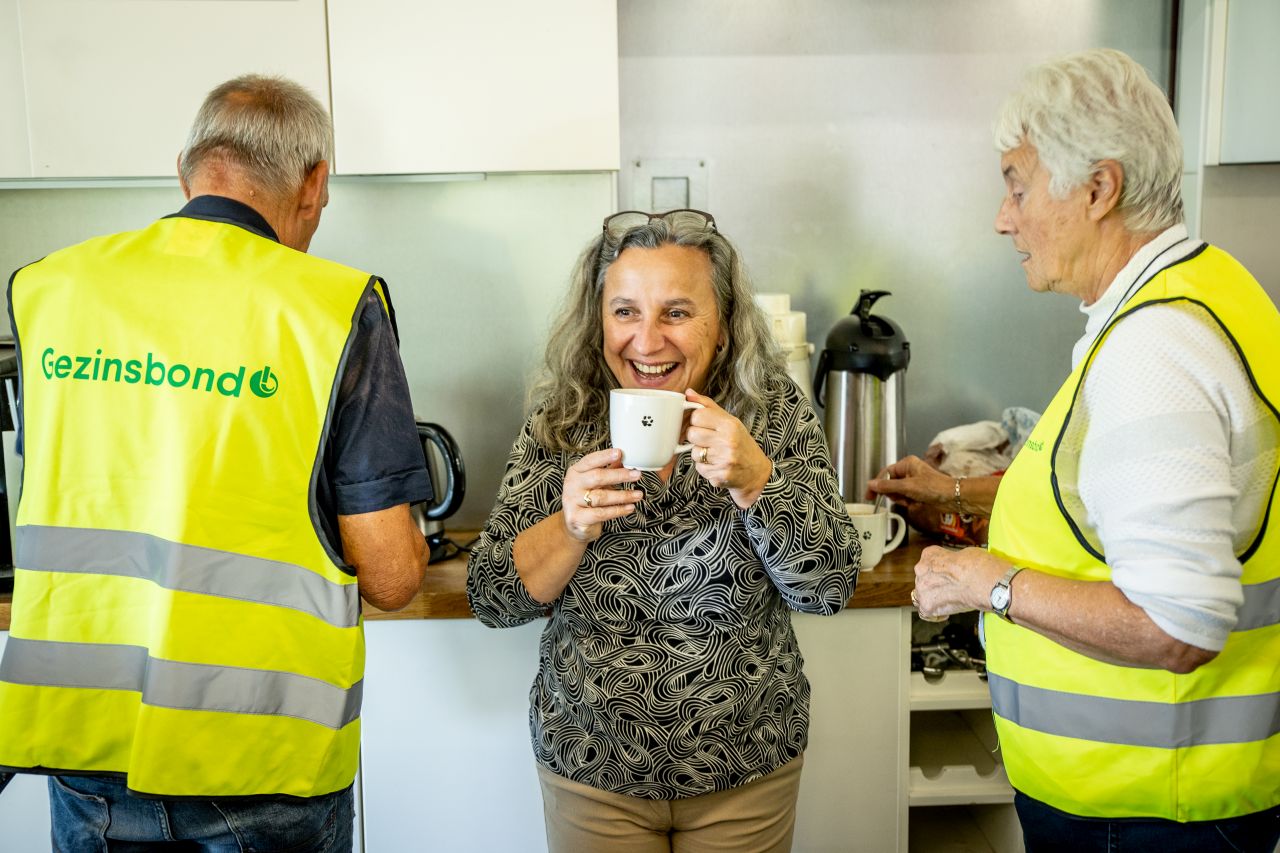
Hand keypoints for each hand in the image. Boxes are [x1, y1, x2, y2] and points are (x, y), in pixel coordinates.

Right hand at [561, 448, 642, 542]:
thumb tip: (623, 458)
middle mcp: (572, 485)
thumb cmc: (586, 499)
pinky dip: (617, 510)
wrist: (575, 524)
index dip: (605, 456)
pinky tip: (629, 508)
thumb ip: (608, 469)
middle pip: (597, 477)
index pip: (590, 461)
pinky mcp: (577, 517)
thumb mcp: (595, 483)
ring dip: (623, 495)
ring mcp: (573, 501)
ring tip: (638, 495)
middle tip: (637, 475)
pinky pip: (601, 513)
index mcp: (576, 471)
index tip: (620, 453)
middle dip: (619, 475)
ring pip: (601, 497)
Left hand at [683, 388, 772, 508]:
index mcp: (730, 425)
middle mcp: (728, 442)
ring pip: (693, 453)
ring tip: (714, 453)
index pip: (697, 415)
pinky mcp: (719, 476)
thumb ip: (708, 406)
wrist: (756, 472)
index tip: (703, 424)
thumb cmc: (741, 443)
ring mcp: (724, 460)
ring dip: (700, 454)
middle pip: (692, 434)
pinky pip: (699, 468)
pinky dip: (705, 467)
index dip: (697, 420)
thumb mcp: (730, 421)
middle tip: (709, 440)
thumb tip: (688, 393)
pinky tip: (716, 464)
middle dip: (696, 437)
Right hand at [865, 454, 952, 508]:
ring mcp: (913, 482)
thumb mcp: (907, 487)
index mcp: (906, 464)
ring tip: (913, 501)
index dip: (877, 485)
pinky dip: (910, 504)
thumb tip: (871, 484)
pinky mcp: (918, 492)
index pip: (885, 473)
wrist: (953, 498)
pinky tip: (919, 503)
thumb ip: (887, 486)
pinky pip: (906, 499)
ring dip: (904, 500)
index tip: (869, 496)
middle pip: (890, 485)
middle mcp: (909, 471)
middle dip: (895, 495)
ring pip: (898, 494)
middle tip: (902, 498)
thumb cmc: (934, 487)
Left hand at [913, 545, 1006, 620]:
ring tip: (950, 600)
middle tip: (951, 588)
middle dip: (936, 585)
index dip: (939, 571)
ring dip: (933, 598)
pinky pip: (925, 613)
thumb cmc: (979, 567)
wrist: (983, 582)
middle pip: (924, 579)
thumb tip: (957, 567)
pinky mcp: (927, 605)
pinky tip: (945, 612)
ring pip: (922, 595)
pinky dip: (934, 614)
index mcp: (929, 554)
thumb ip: (953, 561)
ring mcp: (922, 588)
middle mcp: (921, 569)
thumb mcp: (964, 553)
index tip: (948, 575)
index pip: (928, 563)